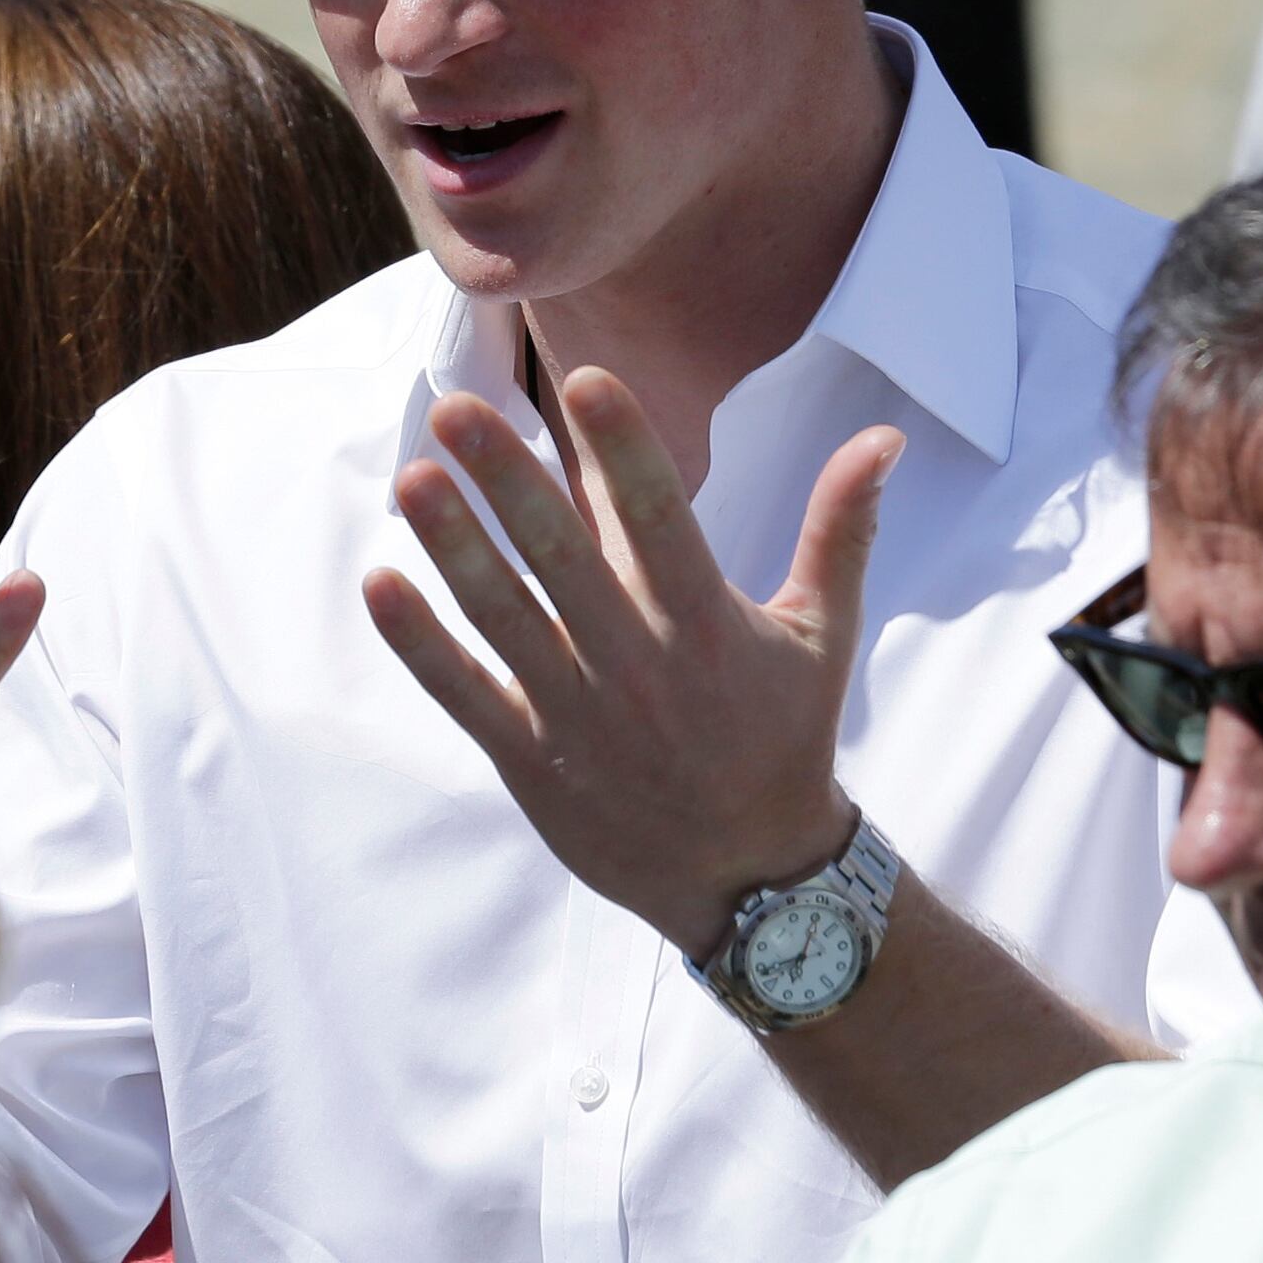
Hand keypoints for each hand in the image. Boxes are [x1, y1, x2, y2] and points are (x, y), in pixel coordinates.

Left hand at [363, 368, 898, 950]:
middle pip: (566, 560)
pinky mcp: (533, 761)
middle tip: (457, 409)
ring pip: (506, 619)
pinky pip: (466, 694)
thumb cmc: (785, 739)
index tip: (584, 381)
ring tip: (415, 477)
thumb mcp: (824, 634)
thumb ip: (841, 530)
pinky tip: (380, 582)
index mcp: (710, 625)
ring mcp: (579, 716)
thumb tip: (882, 437)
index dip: (625, 451)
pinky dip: (420, 643)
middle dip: (509, 482)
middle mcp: (641, 666)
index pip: (663, 521)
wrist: (753, 881)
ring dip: (454, 549)